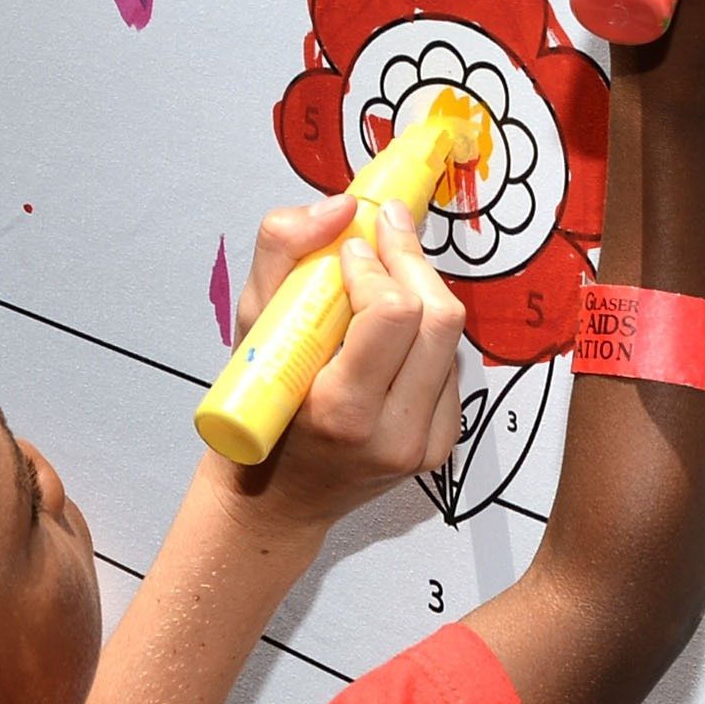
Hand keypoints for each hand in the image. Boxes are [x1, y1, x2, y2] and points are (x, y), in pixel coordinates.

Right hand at [214, 195, 465, 531]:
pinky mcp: (443, 445)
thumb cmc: (258, 408)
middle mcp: (395, 435)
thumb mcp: (251, 328)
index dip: (376, 264)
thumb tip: (342, 206)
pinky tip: (395, 329)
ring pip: (453, 337)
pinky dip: (427, 332)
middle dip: (411, 262)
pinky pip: (452, 365)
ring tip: (385, 277)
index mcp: (342, 412)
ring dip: (422, 294)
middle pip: (439, 318)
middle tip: (384, 232)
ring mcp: (426, 444)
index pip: (393, 315)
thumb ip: (283, 252)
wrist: (279, 498)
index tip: (352, 243)